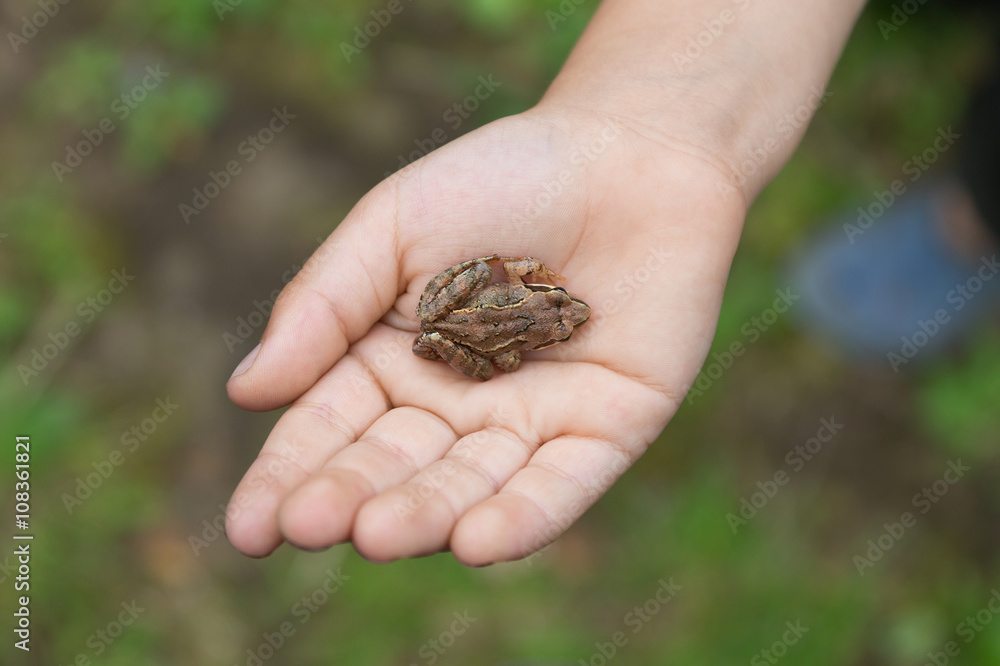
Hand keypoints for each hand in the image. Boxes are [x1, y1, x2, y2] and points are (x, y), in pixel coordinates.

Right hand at [224, 104, 745, 564]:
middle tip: (312, 527)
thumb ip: (323, 305)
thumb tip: (245, 394)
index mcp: (391, 361)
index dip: (287, 479)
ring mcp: (530, 424)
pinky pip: (561, 485)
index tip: (245, 529)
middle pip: (395, 467)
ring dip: (426, 516)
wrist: (629, 155)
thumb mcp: (393, 224)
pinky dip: (524, 517)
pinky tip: (477, 542)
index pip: (329, 431)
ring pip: (470, 486)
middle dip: (351, 499)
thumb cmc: (501, 179)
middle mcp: (455, 407)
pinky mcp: (604, 431)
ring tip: (380, 534)